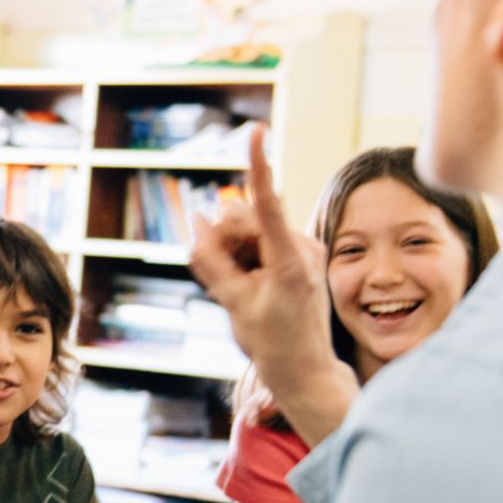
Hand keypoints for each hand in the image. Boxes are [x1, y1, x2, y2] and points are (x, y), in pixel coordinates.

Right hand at [190, 126, 358, 443]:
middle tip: (223, 277)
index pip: (267, 204)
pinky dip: (250, 259)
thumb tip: (197, 219)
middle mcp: (302, 248)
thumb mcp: (232, 303)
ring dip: (236, 252)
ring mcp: (305, 250)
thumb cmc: (272, 343)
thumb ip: (210, 260)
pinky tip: (253, 286)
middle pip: (245, 218)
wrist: (306, 370)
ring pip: (251, 230)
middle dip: (225, 239)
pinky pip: (264, 242)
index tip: (257, 132)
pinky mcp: (304, 255)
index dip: (258, 166)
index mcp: (288, 261)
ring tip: (242, 289)